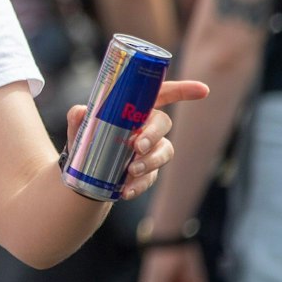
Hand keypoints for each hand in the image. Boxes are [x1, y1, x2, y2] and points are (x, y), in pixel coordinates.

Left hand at [62, 77, 206, 199]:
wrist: (83, 171)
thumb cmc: (87, 138)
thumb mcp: (80, 126)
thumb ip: (78, 117)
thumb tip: (81, 113)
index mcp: (136, 108)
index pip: (163, 95)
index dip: (183, 90)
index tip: (202, 90)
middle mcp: (148, 128)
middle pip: (164, 124)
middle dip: (154, 134)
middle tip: (137, 146)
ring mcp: (150, 151)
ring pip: (164, 152)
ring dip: (150, 161)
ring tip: (130, 169)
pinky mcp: (147, 173)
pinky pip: (151, 178)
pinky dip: (139, 184)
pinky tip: (125, 190)